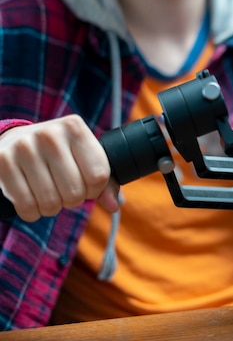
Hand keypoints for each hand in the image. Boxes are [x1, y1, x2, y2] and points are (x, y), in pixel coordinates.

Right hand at [0, 115, 118, 221]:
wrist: (13, 141)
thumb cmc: (59, 154)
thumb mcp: (84, 158)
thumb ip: (105, 182)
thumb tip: (114, 206)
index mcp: (75, 128)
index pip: (99, 176)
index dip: (95, 190)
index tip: (87, 185)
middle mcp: (50, 134)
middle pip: (75, 192)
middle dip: (73, 200)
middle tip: (65, 190)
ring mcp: (24, 147)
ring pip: (51, 203)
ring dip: (52, 208)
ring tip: (49, 194)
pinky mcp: (3, 163)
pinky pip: (26, 207)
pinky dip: (32, 212)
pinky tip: (32, 199)